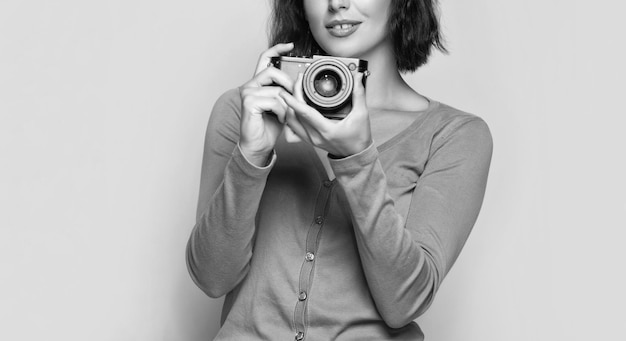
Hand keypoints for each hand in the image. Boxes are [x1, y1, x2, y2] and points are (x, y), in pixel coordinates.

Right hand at [239, 43, 294, 165]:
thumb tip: (299, 80)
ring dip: (286, 104)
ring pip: (276, 90)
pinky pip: (274, 100)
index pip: (265, 59)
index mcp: (257, 83)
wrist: (259, 145)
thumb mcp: (283, 105)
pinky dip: (281, 111)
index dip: (277, 49)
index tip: (290, 46)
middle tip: (295, 97)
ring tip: (285, 115)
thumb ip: (287, 92)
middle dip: (288, 84)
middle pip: (272, 71)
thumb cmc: (269, 126)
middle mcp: (250, 85)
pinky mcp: (249, 102)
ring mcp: (247, 93)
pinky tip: (279, 119)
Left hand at [279, 72, 372, 157]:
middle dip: (292, 97)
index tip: (285, 91)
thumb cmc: (359, 139)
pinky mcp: (311, 140)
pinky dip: (292, 117)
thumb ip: (359, 94)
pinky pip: (295, 128)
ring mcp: (311, 139)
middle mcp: (316, 136)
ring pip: (292, 123)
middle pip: (295, 115)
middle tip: (298, 82)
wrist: (357, 155)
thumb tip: (358, 77)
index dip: (293, 101)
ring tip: (294, 93)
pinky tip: (294, 108)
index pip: (304, 113)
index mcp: (326, 130)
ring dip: (289, 107)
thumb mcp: (361, 115)